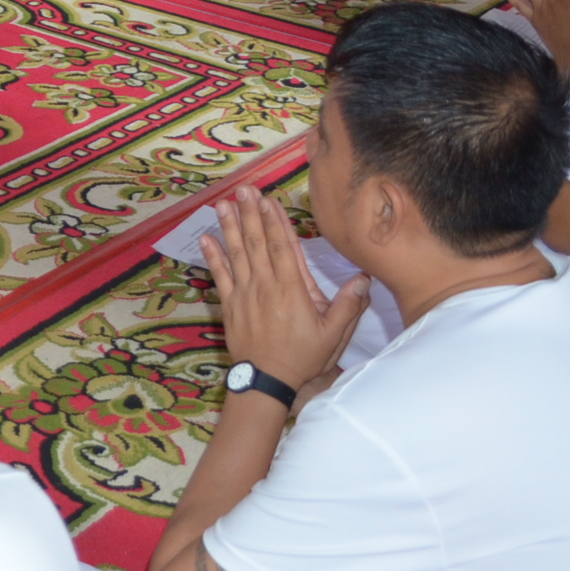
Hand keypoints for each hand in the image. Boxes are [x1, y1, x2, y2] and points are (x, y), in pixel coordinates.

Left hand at [199, 184, 369, 391]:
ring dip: (229, 227)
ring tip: (222, 204)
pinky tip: (205, 238)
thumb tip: (364, 279)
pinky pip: (219, 275)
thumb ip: (349, 305)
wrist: (267, 380)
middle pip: (257, 242)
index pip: (282, 247)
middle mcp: (265, 285)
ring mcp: (245, 293)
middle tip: (244, 189)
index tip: (269, 199)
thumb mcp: (333, 335)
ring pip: (237, 253)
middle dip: (250, 213)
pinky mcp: (230, 304)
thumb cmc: (303, 358)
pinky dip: (212, 256)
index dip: (275, 220)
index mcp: (291, 289)